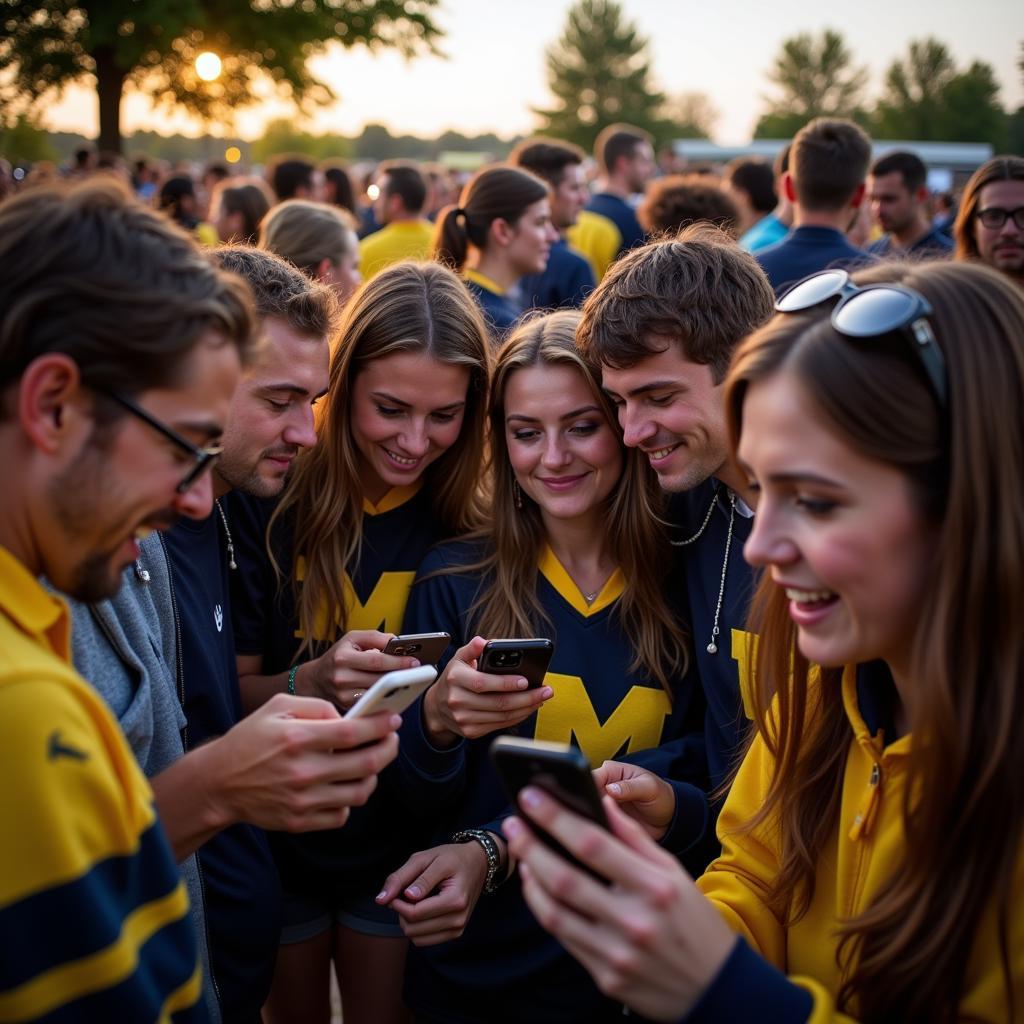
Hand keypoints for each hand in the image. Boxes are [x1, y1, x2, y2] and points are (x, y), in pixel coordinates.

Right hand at [201, 693, 400, 832]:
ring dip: (373, 775)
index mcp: (298, 739)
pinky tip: (345, 785)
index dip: (381, 726)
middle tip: (392, 738)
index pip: (354, 733)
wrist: (218, 783)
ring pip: (360, 793)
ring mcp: (302, 801)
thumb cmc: (250, 739)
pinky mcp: (299, 822)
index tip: (393, 720)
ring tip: (371, 761)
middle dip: (389, 748)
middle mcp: (303, 772)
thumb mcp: (277, 707)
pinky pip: (341, 815)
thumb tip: (349, 717)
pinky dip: (350, 800)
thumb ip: (316, 706)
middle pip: (366, 764)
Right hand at [300, 629, 417, 710]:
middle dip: (402, 675)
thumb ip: (376, 637)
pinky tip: (401, 692)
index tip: (416, 661)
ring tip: (414, 680)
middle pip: (379, 679)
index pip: (377, 660)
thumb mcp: (353, 638)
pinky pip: (373, 702)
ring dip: (398, 688)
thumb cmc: (339, 655)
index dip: (398, 661)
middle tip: (421, 671)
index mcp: (343, 658)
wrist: (316, 679)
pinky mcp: (348, 707)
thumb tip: (398, 643)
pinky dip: (388, 697)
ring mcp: (344, 696)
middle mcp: (342, 678)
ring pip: (378, 693)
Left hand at [376, 839, 493, 945]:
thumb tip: (382, 900)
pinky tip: (423, 909)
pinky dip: (417, 928)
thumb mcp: (425, 858)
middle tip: (405, 892)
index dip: (397, 903)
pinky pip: (425, 940)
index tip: (396, 889)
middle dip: (402, 912)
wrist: (478, 863)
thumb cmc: (451, 857)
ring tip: (415, 900)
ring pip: (417, 938)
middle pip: (413, 929)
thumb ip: (402, 878)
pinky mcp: (455, 933)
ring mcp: (458, 929)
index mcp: (454, 899)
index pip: (414, 914)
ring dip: (409, 921)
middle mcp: (459, 919)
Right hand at [421, 636, 552, 745]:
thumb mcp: (459, 658)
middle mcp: (458, 700)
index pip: (483, 683)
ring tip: (541, 699)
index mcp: (455, 679)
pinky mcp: (471, 731)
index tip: (526, 680)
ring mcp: (464, 719)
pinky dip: (517, 717)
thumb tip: (483, 642)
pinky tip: (527, 708)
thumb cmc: (455, 678)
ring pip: (502, 716)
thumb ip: (472, 648)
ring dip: (526, 708)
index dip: (506, 683)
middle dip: (526, 698)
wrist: (437, 706)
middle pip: (498, 703)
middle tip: (545, 691)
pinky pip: (500, 725)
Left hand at [504, 789, 734, 1021]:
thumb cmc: (695, 922)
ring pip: (555, 913)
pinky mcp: (606, 979)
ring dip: (531, 878)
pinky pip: (564, 938)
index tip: (531, 797)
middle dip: (531, 845)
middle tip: (513, 822)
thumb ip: (634, 838)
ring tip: (521, 852)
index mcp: (654, 888)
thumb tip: (600, 801)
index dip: (556, 818)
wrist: (717, 990)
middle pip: (565, 878)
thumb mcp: (674, 873)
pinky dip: (544, 908)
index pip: (593, 844)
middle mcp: (634, 922)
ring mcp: (617, 954)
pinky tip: (537, 886)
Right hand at [592, 760, 676, 841]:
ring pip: (589, 811)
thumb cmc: (660, 796)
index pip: (592, 777)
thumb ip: (630, 787)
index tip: (596, 802)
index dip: (589, 788)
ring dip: (595, 818)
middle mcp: (603, 786)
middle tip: (603, 816)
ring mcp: (603, 805)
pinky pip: (597, 824)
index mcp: (611, 771)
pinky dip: (600, 828)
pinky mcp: (606, 819)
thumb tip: (610, 789)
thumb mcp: (649, 788)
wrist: (668, 818)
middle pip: (586, 795)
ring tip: (609, 824)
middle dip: (590, 805)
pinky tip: (609, 833)